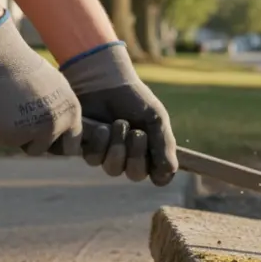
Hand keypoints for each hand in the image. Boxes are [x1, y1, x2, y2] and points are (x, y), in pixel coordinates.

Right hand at [0, 11, 82, 155]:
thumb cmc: (24, 66)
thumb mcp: (54, 88)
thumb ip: (58, 111)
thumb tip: (58, 132)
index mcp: (71, 113)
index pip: (70, 145)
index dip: (55, 144)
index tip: (42, 140)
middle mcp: (54, 126)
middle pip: (40, 149)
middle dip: (27, 140)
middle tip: (14, 119)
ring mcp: (30, 133)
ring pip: (15, 143)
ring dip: (8, 131)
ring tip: (3, 104)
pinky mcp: (5, 136)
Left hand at [61, 41, 177, 185]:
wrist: (105, 83)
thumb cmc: (135, 100)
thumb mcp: (156, 119)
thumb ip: (164, 144)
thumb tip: (171, 170)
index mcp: (152, 152)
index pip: (160, 177)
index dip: (160, 175)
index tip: (160, 163)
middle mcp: (131, 158)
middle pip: (135, 175)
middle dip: (136, 154)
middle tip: (136, 133)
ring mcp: (109, 156)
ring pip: (113, 169)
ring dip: (117, 146)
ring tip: (119, 123)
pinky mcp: (89, 149)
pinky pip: (94, 159)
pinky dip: (100, 142)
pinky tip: (102, 127)